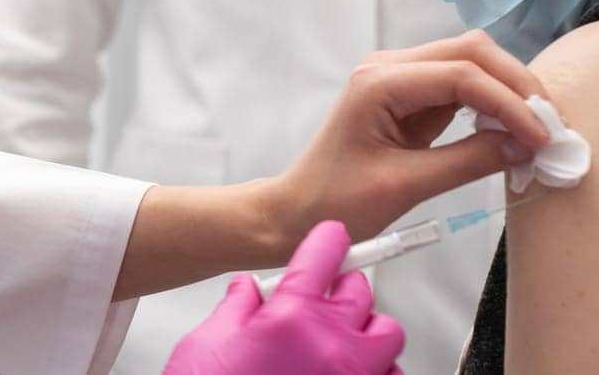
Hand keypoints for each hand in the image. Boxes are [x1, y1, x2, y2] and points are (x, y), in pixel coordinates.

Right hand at [164, 221, 403, 374]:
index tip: (334, 236)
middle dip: (343, 286)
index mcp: (291, 317)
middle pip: (359, 290)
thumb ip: (237, 307)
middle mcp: (328, 345)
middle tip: (325, 293)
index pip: (321, 257)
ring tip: (343, 335)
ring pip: (386, 334)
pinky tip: (354, 368)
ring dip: (367, 328)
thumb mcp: (211, 339)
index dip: (329, 239)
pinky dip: (378, 368)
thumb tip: (247, 291)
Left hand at [270, 30, 550, 250]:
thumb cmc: (339, 201)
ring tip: (539, 130)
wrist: (300, 210)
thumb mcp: (406, 185)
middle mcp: (389, 66)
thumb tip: (525, 145)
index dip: (509, 103)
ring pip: (471, 63)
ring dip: (509, 91)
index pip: (462, 74)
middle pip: (471, 52)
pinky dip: (492, 104)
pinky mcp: (411, 96)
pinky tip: (512, 131)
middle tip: (552, 127)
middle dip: (517, 85)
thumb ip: (468, 161)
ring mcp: (400, 77)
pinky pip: (462, 86)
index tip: (542, 139)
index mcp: (379, 82)